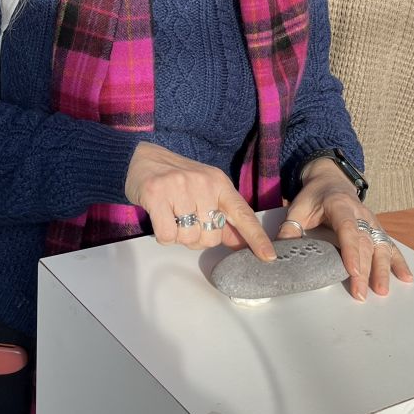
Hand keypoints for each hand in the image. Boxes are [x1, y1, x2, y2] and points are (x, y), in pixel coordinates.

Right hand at [125, 141, 276, 260]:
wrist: (144, 157)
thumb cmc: (177, 178)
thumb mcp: (206, 190)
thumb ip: (223, 215)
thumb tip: (239, 242)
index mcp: (220, 183)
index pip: (242, 214)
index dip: (256, 237)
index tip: (269, 257)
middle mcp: (204, 183)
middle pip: (211, 236)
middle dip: (199, 238)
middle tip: (187, 221)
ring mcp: (180, 187)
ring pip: (189, 238)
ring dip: (179, 237)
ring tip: (173, 217)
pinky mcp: (157, 194)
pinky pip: (167, 235)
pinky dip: (164, 235)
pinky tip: (161, 218)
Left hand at [277, 159, 412, 300]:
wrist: (331, 179)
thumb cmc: (314, 196)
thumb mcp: (298, 207)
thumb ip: (291, 227)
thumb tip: (282, 250)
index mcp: (340, 205)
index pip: (347, 229)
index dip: (351, 251)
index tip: (352, 271)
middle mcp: (360, 213)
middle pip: (365, 243)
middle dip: (365, 270)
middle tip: (361, 293)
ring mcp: (371, 221)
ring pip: (380, 245)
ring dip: (383, 269)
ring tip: (382, 290)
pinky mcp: (376, 228)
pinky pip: (389, 244)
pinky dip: (398, 261)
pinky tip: (406, 277)